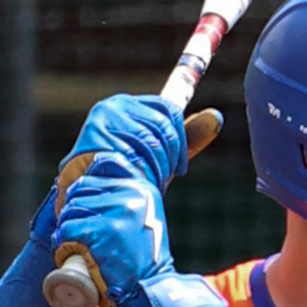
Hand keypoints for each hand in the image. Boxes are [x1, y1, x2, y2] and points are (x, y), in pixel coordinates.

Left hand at [53, 154, 222, 306]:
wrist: (148, 290)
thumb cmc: (142, 258)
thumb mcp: (145, 217)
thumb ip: (129, 196)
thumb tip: (99, 167)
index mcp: (142, 188)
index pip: (101, 166)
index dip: (85, 186)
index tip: (84, 205)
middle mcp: (132, 195)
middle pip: (81, 189)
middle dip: (72, 210)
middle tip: (77, 231)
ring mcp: (116, 213)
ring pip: (70, 210)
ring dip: (66, 228)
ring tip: (75, 244)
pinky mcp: (101, 233)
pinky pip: (67, 229)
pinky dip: (62, 242)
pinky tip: (69, 252)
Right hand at [57, 94, 223, 193]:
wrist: (90, 202)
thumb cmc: (127, 179)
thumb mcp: (161, 156)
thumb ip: (187, 137)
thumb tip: (216, 116)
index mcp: (126, 105)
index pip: (168, 109)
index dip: (179, 139)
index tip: (179, 166)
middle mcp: (113, 106)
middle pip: (164, 123)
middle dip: (170, 155)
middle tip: (160, 177)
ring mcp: (104, 119)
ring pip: (153, 139)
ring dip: (157, 167)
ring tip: (143, 181)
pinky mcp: (97, 135)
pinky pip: (138, 151)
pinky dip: (142, 172)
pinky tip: (134, 180)